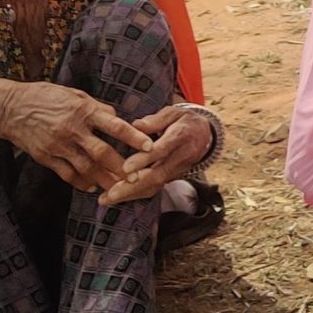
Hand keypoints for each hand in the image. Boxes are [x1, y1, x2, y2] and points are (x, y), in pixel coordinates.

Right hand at [0, 78, 153, 192]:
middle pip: (102, 152)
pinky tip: (92, 187)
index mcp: (84, 111)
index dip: (133, 137)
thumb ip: (97, 108)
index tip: (149, 146)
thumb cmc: (46, 96)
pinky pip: (66, 174)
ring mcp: (58, 145)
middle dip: (121, 167)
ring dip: (104, 180)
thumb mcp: (75, 95)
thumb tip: (117, 117)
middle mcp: (73, 129)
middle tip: (138, 178)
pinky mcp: (46, 157)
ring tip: (119, 189)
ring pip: (86, 167)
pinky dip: (80, 182)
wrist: (9, 108)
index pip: (114, 125)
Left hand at [99, 104, 216, 206]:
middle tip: (110, 194)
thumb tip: (136, 125)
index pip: (162, 150)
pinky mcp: (173, 177)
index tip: (126, 167)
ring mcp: (178, 170)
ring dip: (130, 194)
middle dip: (132, 186)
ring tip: (107, 199)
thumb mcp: (173, 112)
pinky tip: (117, 197)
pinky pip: (155, 188)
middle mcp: (181, 156)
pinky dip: (135, 194)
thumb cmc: (184, 120)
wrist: (206, 134)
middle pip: (157, 175)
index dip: (145, 159)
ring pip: (155, 185)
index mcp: (181, 136)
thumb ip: (155, 120)